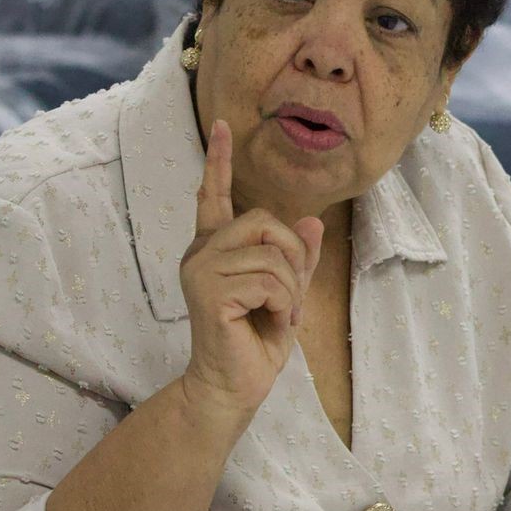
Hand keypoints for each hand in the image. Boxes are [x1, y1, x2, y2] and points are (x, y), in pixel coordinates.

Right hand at [180, 119, 322, 419]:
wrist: (234, 386)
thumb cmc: (256, 342)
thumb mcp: (287, 293)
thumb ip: (298, 258)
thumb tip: (311, 220)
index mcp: (214, 248)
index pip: (214, 195)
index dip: (219, 160)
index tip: (225, 124)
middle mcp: (201, 252)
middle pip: (265, 222)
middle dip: (293, 259)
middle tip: (286, 299)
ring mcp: (200, 270)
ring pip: (273, 254)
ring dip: (290, 290)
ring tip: (276, 316)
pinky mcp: (208, 291)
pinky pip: (269, 280)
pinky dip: (282, 305)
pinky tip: (268, 323)